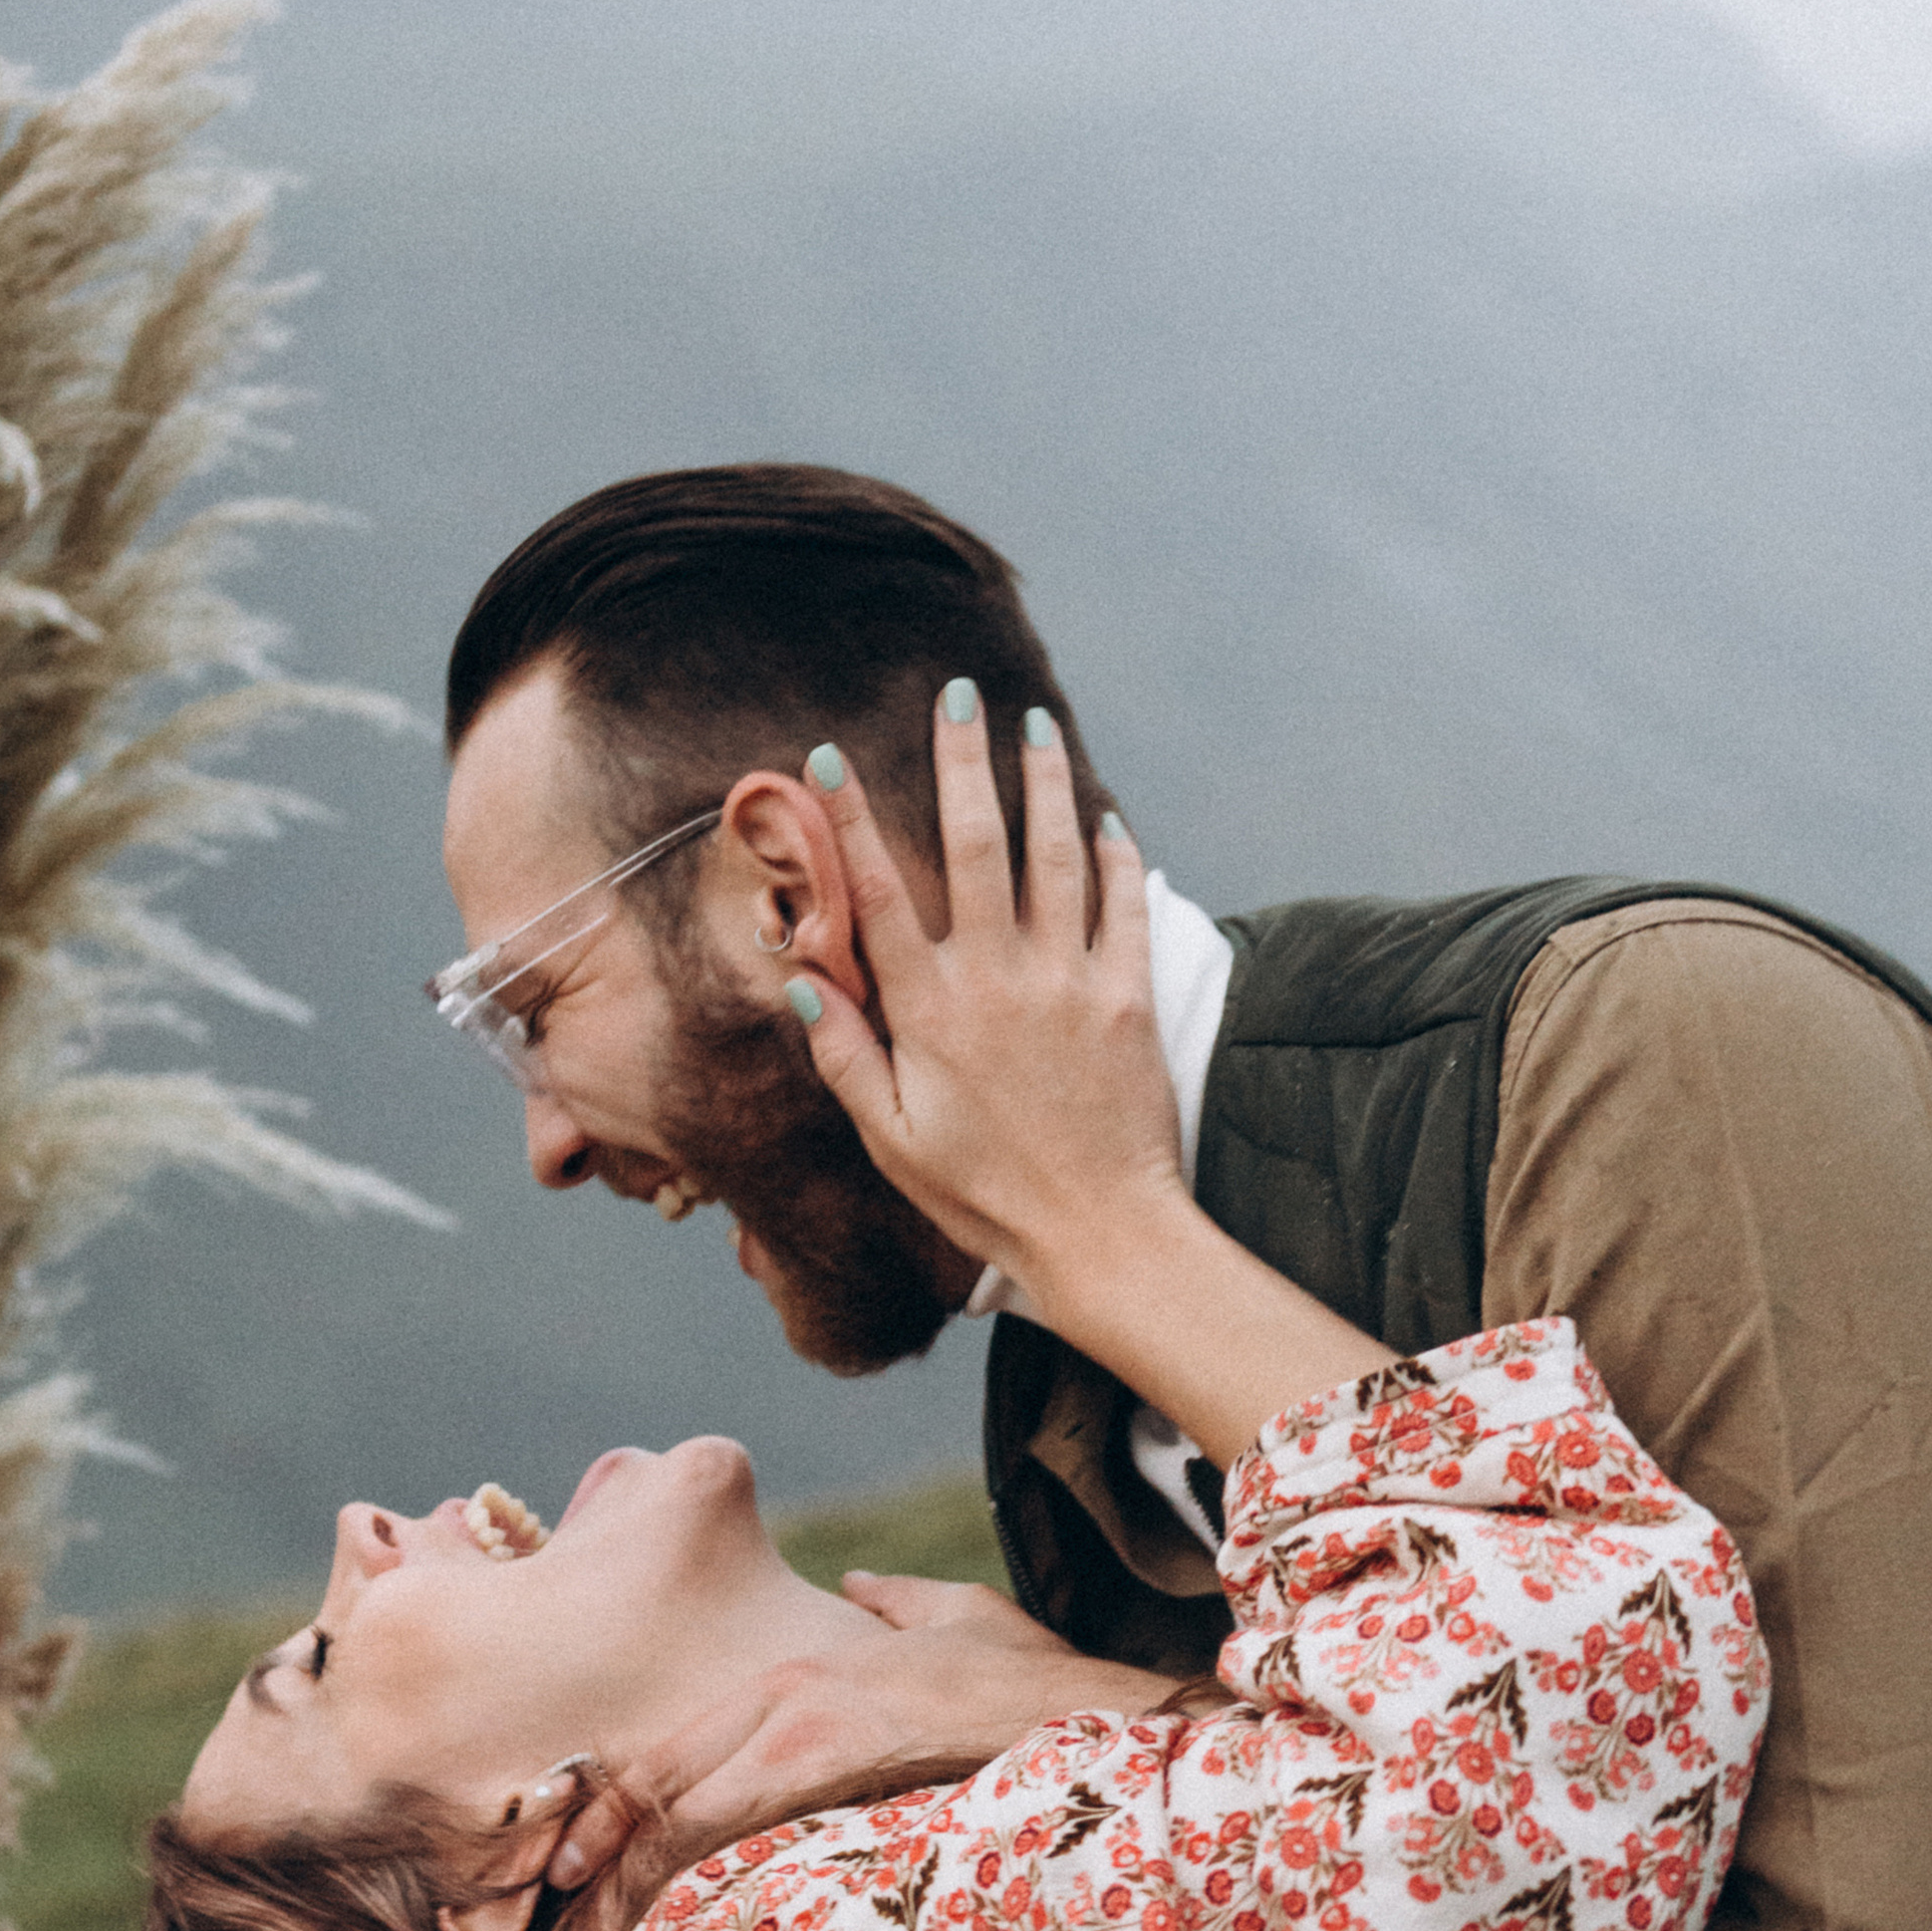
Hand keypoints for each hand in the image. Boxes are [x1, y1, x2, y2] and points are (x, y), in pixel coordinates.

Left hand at [547, 1570, 1179, 1894]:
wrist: (1084, 1703)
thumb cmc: (1026, 1674)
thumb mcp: (951, 1617)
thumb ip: (893, 1602)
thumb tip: (861, 1584)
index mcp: (794, 1678)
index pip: (673, 1748)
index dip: (610, 1804)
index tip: (567, 1856)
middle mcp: (781, 1696)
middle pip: (654, 1776)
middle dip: (592, 1843)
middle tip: (542, 1901)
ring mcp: (801, 1724)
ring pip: (676, 1800)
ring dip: (620, 1866)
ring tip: (575, 1925)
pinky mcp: (829, 1754)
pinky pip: (729, 1817)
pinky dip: (676, 1865)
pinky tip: (644, 1910)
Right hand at [795, 691, 1401, 1467]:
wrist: (1104, 1236)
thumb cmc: (987, 1198)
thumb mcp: (893, 1141)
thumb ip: (847, 1056)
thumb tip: (800, 980)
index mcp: (932, 1014)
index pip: (881, 896)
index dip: (854, 822)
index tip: (832, 759)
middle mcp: (1001, 981)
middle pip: (977, 844)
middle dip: (961, 760)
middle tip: (955, 694)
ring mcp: (1072, 982)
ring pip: (1057, 854)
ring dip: (1044, 781)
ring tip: (1034, 722)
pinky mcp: (1131, 996)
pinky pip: (1126, 904)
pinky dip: (1116, 854)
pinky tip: (1106, 816)